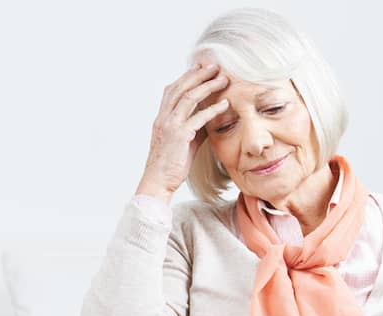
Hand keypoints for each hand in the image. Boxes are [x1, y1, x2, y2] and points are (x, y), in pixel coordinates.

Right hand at [135, 63, 231, 202]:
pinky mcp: (179, 136)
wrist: (158, 181)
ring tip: (223, 79)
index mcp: (162, 117)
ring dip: (207, 86)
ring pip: (188, 98)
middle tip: (215, 66)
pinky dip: (212, 110)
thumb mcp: (182, 141)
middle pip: (180, 87)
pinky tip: (225, 104)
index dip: (187, 76)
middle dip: (198, 74)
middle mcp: (164, 118)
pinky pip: (198, 118)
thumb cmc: (170, 164)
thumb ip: (194, 127)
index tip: (201, 67)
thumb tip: (210, 119)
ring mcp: (170, 126)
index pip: (172, 89)